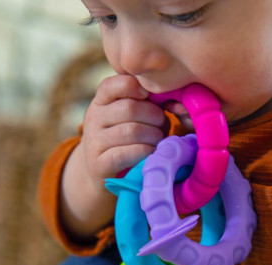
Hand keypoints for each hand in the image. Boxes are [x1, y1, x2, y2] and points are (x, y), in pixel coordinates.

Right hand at [80, 74, 166, 192]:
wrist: (104, 172)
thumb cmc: (128, 140)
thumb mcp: (134, 117)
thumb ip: (150, 104)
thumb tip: (177, 105)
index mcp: (101, 101)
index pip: (113, 84)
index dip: (135, 86)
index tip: (149, 96)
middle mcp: (94, 118)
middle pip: (130, 108)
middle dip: (154, 117)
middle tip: (162, 125)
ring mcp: (95, 141)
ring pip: (131, 131)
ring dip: (153, 136)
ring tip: (158, 140)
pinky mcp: (100, 163)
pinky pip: (127, 153)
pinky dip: (145, 151)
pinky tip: (152, 152)